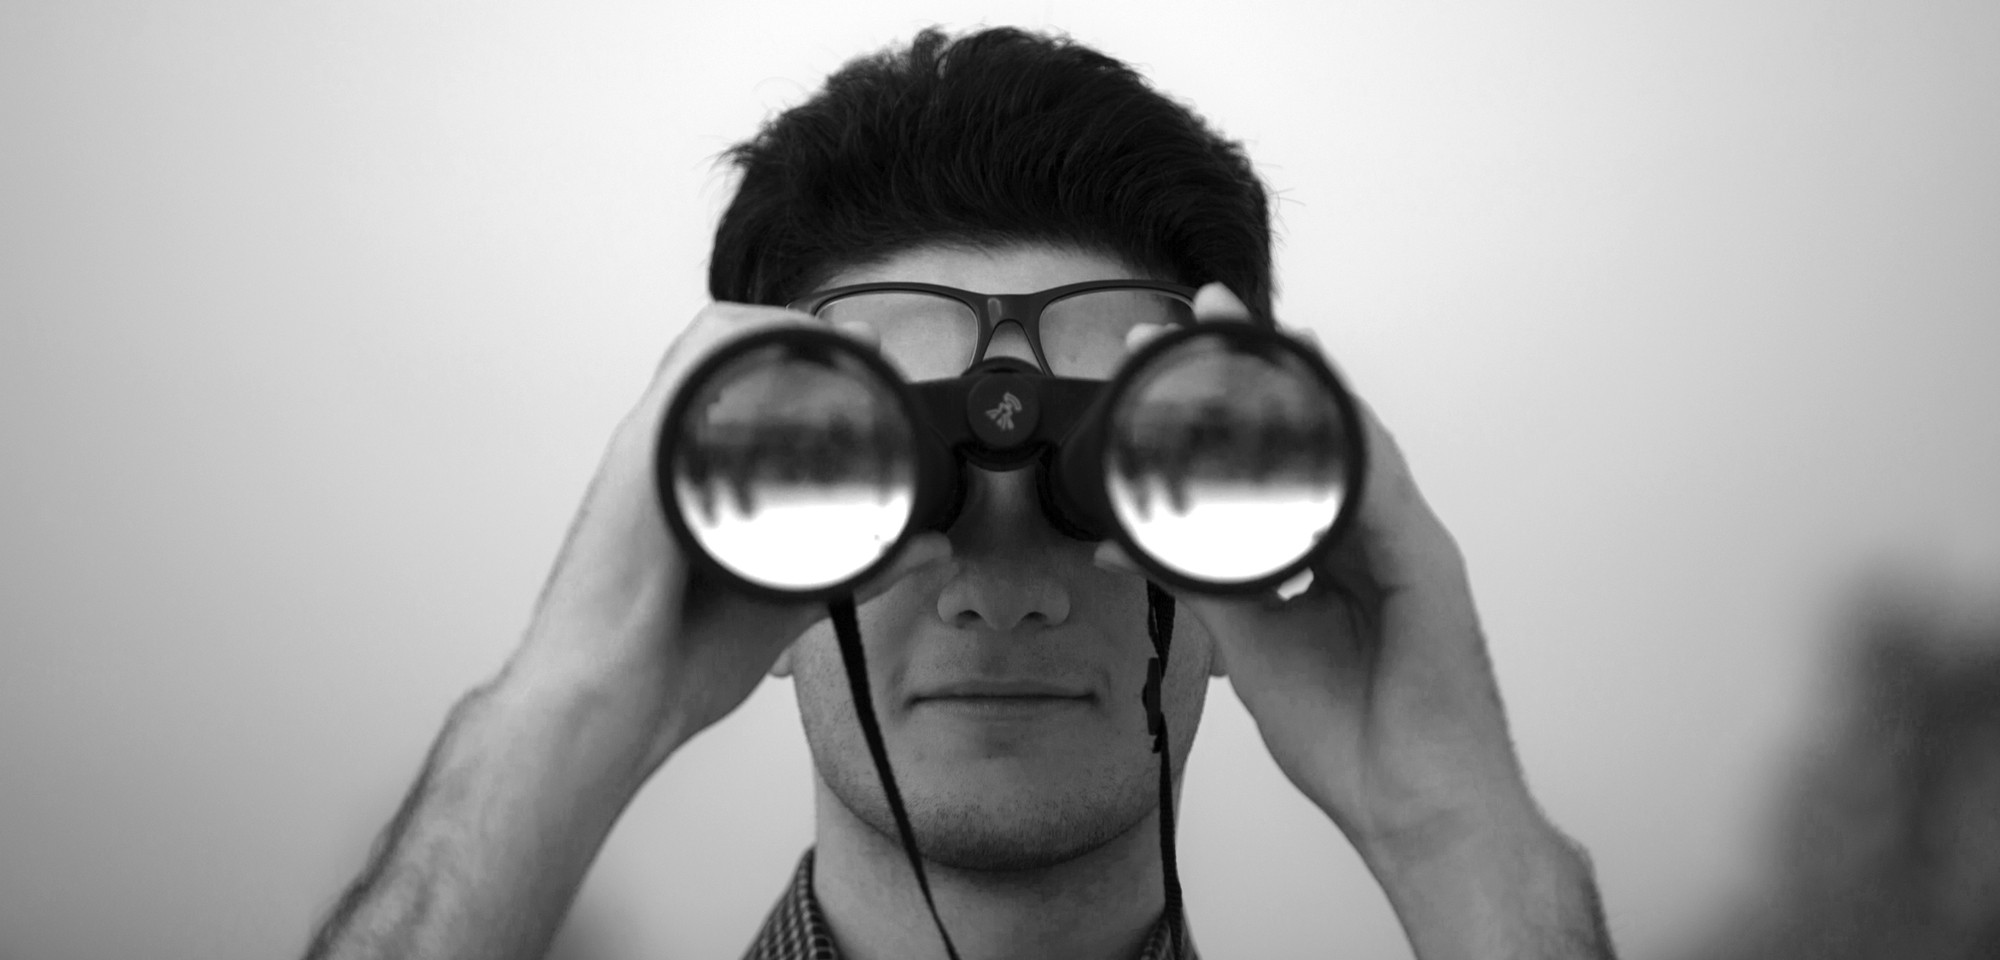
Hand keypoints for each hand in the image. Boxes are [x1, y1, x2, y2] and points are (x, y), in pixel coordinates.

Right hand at [498, 303, 951, 775]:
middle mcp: (665, 453)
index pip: (740, 382)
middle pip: (726, 347)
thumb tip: (930, 549)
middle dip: (801, 332)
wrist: (605, 706)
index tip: (869, 365)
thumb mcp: (791, 601)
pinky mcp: (642, 453)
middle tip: (865, 352)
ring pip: (710, 343)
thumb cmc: (670, 664)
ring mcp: (649, 448)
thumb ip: (861, 568)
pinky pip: (692, 367)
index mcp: (688, 480)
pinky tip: (798, 354)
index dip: (804, 356)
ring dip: (782, 328)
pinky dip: (749, 344)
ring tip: (842, 348)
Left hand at [1097, 284, 1537, 860]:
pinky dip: (1340, 446)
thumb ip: (1199, 581)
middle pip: (1314, 425)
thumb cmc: (1352, 737)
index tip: (1169, 353)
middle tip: (1202, 311)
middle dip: (1259, 362)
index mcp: (1333, 546)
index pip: (1278, 450)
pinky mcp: (1430, 566)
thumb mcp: (1250, 642)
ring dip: (1295, 380)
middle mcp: (1373, 530)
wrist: (1414, 810)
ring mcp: (1407, 541)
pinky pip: (1380, 490)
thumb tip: (1126, 546)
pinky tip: (1304, 405)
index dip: (1228, 397)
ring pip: (1350, 436)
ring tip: (1247, 332)